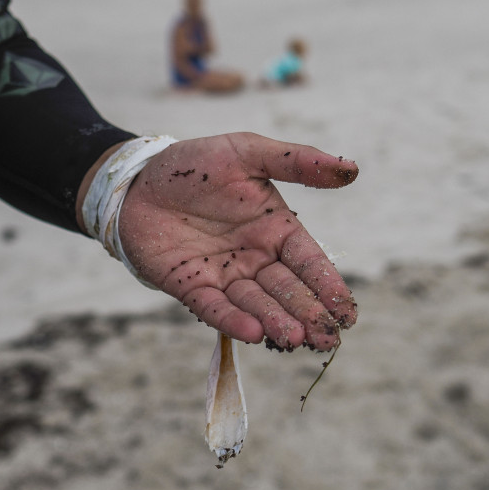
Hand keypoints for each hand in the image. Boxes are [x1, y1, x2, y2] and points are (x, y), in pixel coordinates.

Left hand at [117, 133, 358, 351]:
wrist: (136, 179)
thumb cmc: (195, 164)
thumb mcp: (247, 152)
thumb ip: (296, 161)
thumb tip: (352, 169)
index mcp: (275, 228)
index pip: (309, 261)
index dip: (328, 286)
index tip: (348, 312)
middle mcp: (254, 257)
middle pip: (287, 290)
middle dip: (308, 313)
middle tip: (326, 337)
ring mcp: (224, 275)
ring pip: (255, 303)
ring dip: (275, 321)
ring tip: (294, 337)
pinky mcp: (191, 287)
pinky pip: (214, 308)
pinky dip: (233, 320)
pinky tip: (253, 333)